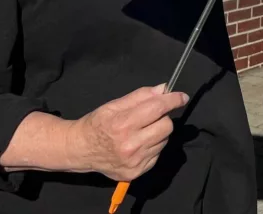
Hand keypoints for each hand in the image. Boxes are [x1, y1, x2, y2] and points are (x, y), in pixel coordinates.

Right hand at [69, 85, 188, 180]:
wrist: (80, 150)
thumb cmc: (97, 124)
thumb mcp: (114, 105)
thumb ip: (141, 96)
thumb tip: (164, 89)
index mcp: (123, 124)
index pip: (157, 109)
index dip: (173, 100)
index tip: (182, 97)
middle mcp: (130, 145)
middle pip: (166, 126)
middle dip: (163, 118)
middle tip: (151, 116)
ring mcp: (134, 162)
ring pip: (164, 140)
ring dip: (158, 133)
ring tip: (141, 132)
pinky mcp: (136, 172)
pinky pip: (157, 154)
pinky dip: (153, 146)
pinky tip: (138, 144)